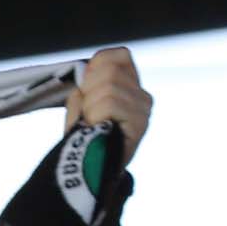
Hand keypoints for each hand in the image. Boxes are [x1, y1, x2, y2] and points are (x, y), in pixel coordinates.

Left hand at [66, 46, 150, 162]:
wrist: (88, 171)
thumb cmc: (85, 137)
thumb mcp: (82, 104)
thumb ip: (87, 82)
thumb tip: (89, 67)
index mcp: (130, 87)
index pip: (118, 55)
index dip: (96, 67)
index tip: (86, 89)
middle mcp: (142, 95)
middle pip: (109, 71)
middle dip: (89, 92)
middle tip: (89, 115)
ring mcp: (144, 108)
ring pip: (108, 87)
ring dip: (91, 108)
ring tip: (94, 124)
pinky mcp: (141, 122)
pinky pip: (111, 103)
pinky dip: (96, 116)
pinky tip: (100, 128)